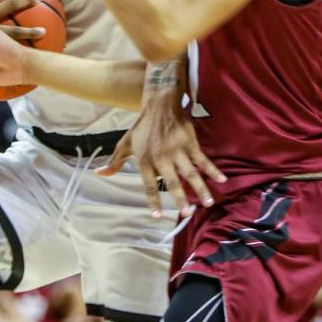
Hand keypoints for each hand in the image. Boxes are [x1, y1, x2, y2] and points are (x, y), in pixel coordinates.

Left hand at [100, 99, 225, 216]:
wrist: (159, 105)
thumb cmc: (141, 128)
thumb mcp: (125, 144)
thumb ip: (115, 162)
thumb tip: (99, 174)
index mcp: (144, 160)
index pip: (148, 184)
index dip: (152, 200)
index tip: (157, 216)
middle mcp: (161, 157)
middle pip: (173, 181)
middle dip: (181, 198)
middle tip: (187, 213)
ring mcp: (178, 150)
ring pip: (191, 173)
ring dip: (200, 188)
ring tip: (208, 202)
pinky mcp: (190, 143)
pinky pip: (203, 159)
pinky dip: (213, 170)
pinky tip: (222, 180)